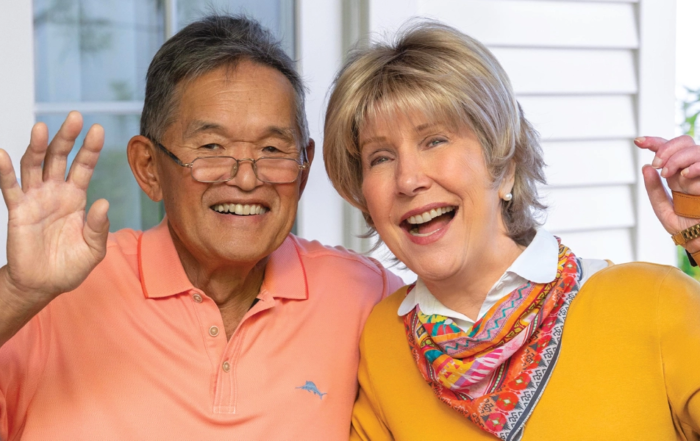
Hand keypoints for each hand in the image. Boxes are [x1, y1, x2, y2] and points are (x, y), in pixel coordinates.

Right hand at [0, 111, 108, 310]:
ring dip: (37, 146)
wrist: (44, 284)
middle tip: (76, 117)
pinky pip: (10, 188)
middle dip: (67, 137)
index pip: (84, 166)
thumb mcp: (93, 249)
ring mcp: (35, 198)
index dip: (90, 148)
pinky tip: (1, 154)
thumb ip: (98, 227)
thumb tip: (103, 203)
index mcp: (76, 197)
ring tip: (41, 127)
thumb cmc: (71, 265)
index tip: (97, 129)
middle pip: (59, 158)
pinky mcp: (18, 210)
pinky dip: (4, 171)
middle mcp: (55, 192)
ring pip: (34, 166)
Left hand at [635, 135, 699, 251]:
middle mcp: (692, 171)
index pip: (667, 151)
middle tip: (657, 164)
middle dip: (666, 149)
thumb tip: (646, 167)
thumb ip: (655, 191)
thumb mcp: (664, 210)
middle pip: (683, 143)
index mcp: (678, 176)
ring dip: (678, 157)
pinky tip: (687, 174)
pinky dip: (697, 166)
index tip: (638, 141)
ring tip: (668, 173)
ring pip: (695, 150)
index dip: (653, 142)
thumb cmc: (686, 229)